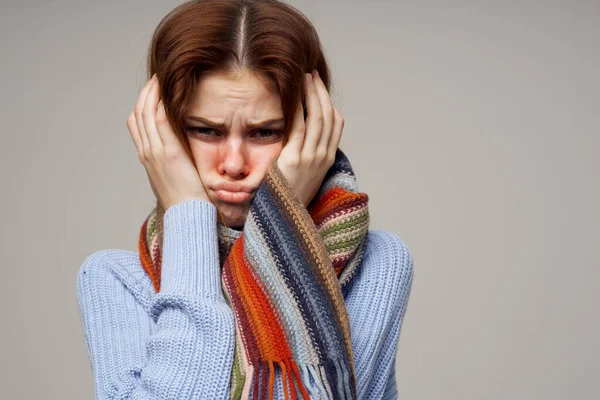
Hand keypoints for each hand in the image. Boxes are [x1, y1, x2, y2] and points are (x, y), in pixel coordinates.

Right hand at [126, 74, 208, 209]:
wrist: (186, 215)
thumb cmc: (185, 201)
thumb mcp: (173, 179)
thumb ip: (171, 164)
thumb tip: (177, 156)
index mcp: (147, 158)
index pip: (136, 125)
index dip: (141, 105)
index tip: (151, 92)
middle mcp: (147, 152)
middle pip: (138, 114)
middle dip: (146, 94)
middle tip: (156, 78)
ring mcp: (155, 151)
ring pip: (146, 113)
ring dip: (152, 92)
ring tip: (160, 78)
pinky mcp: (168, 151)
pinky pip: (160, 120)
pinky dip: (161, 102)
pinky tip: (168, 91)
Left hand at [276, 70, 343, 206]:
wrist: (283, 219)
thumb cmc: (288, 198)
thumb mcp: (304, 176)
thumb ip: (306, 157)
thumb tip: (300, 141)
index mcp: (327, 160)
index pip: (336, 125)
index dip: (329, 104)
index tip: (320, 89)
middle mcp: (323, 157)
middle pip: (328, 116)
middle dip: (321, 92)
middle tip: (312, 75)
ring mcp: (310, 158)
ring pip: (317, 117)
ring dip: (311, 94)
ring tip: (304, 78)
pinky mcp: (294, 159)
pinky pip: (299, 127)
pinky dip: (298, 109)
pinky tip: (294, 96)